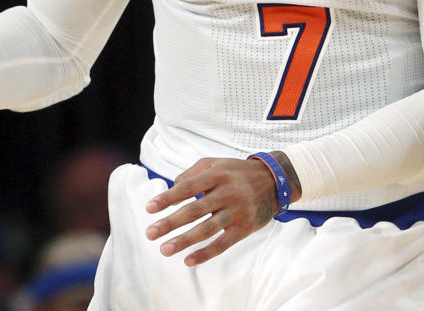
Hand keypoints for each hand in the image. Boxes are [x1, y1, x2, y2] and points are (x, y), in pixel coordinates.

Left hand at [144, 157, 282, 265]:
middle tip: (150, 233)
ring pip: (207, 229)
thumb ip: (192, 174)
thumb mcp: (216, 163)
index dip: (167, 198)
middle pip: (194, 210)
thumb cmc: (237, 172)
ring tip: (165, 249)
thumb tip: (172, 191)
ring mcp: (237, 211)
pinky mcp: (245, 227)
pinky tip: (188, 260)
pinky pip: (223, 243)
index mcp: (217, 174)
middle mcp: (227, 192)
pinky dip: (206, 253)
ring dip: (184, 241)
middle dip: (170, 222)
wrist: (274, 181)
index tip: (149, 208)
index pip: (187, 187)